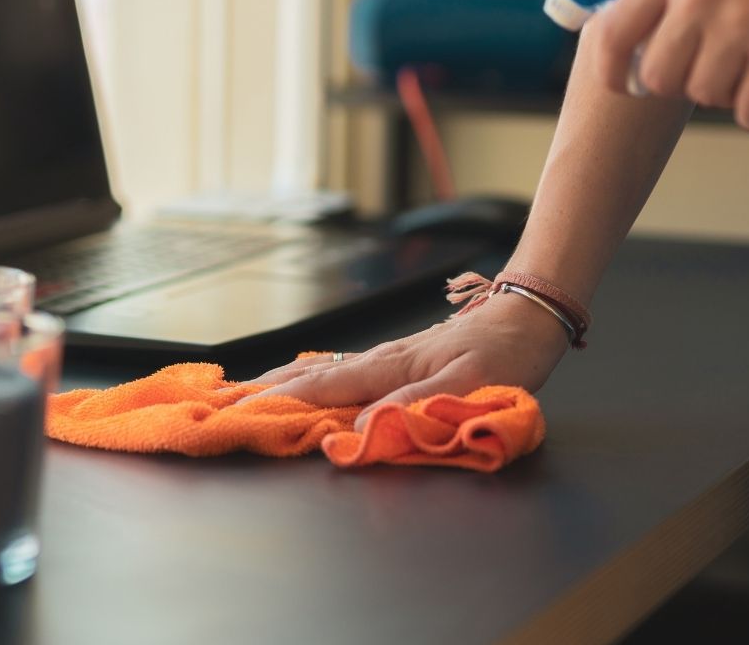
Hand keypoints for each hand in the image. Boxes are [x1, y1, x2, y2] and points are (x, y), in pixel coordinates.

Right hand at [243, 292, 571, 427]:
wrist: (530, 316)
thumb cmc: (505, 352)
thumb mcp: (468, 383)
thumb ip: (414, 407)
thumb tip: (358, 431)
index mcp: (390, 367)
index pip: (320, 390)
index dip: (276, 405)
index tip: (235, 416)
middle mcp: (380, 362)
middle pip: (309, 380)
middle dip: (262, 393)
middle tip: (218, 407)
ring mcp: (386, 360)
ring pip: (323, 375)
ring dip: (281, 386)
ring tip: (243, 396)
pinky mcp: (398, 363)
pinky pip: (343, 374)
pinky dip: (312, 381)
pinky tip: (300, 384)